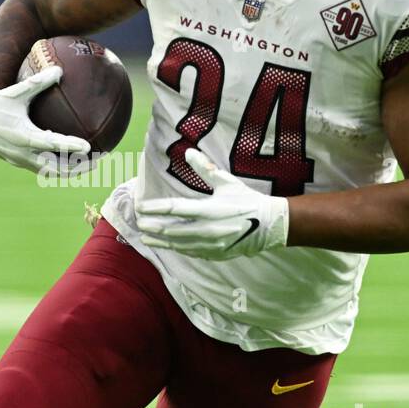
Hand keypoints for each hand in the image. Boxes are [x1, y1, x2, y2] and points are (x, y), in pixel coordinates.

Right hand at [0, 66, 90, 173]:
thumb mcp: (15, 91)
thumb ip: (37, 82)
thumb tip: (59, 69)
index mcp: (23, 136)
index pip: (51, 144)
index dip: (70, 146)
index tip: (89, 147)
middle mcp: (23, 153)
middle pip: (57, 168)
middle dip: (79, 167)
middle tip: (100, 159)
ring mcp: (22, 161)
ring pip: (52, 172)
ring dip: (72, 170)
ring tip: (91, 164)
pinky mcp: (21, 162)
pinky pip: (45, 169)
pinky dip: (61, 167)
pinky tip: (73, 158)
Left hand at [135, 148, 288, 259]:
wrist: (270, 226)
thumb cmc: (248, 200)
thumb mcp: (227, 182)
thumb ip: (205, 169)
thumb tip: (188, 152)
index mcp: (209, 210)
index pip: (175, 209)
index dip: (156, 208)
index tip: (141, 207)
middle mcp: (208, 230)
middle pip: (172, 230)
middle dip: (153, 227)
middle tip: (138, 224)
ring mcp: (211, 245)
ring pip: (179, 244)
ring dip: (161, 241)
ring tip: (146, 238)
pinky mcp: (216, 254)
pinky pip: (191, 252)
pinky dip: (177, 248)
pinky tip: (168, 245)